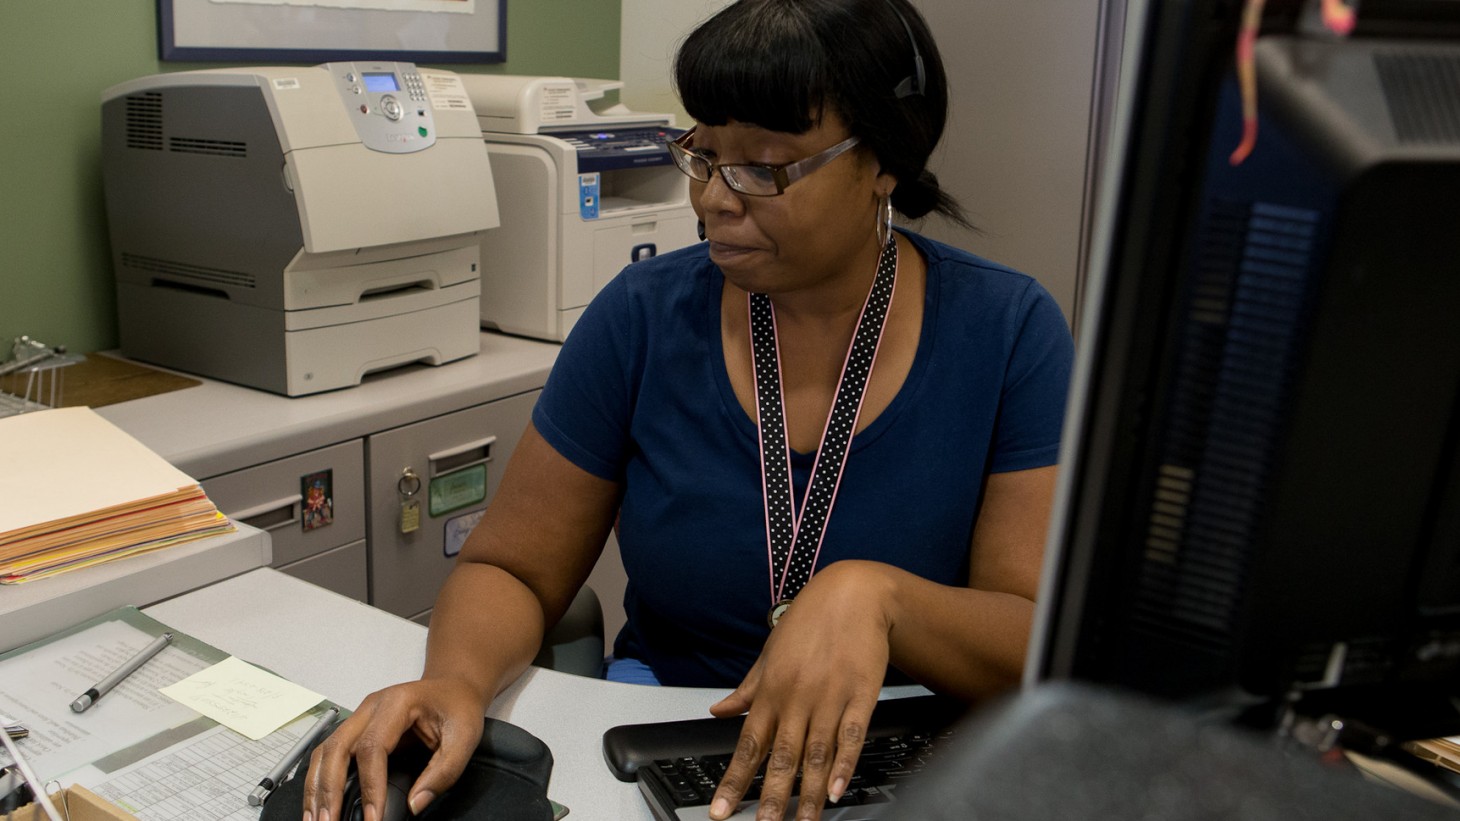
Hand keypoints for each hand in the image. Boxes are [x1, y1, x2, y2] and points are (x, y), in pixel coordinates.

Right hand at [302, 677, 486, 820]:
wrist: (453, 686)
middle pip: (337, 748)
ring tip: (316, 819)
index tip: (372, 817)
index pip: (373, 747)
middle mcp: (371, 707)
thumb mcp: (465, 737)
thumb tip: (415, 805)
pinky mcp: (356, 729)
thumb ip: (444, 772)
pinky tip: (318, 804)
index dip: (371, 785)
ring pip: (325, 751)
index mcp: (398, 703)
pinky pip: (329, 753)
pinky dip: (320, 780)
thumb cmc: (458, 706)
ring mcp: (360, 717)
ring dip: (317, 787)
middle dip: (329, 789)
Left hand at [707, 561, 894, 820]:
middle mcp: (796, 698)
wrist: (854, 593)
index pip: (748, 745)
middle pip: (781, 757)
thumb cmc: (810, 621)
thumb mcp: (770, 652)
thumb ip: (746, 688)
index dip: (734, 781)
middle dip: (771, 798)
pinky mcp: (860, 695)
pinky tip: (836, 789)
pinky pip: (851, 736)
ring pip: (814, 754)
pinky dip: (844, 764)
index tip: (721, 810)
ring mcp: (829, 697)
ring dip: (807, 794)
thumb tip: (718, 711)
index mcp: (770, 690)